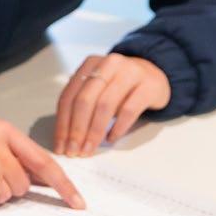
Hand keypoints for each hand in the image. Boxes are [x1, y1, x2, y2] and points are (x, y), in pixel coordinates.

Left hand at [55, 54, 170, 156]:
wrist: (154, 77)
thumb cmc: (120, 88)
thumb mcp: (98, 88)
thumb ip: (81, 105)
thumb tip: (65, 138)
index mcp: (90, 64)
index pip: (69, 96)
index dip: (62, 123)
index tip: (60, 146)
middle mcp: (108, 64)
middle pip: (84, 100)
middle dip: (76, 130)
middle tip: (74, 151)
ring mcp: (130, 72)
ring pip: (105, 105)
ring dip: (94, 132)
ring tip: (89, 148)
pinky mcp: (148, 86)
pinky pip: (128, 110)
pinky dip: (117, 128)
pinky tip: (111, 139)